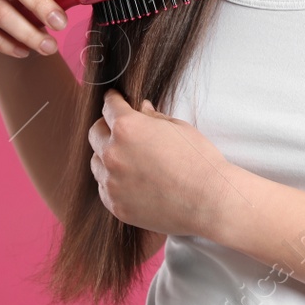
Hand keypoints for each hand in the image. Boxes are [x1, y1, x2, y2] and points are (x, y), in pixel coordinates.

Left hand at [88, 89, 239, 237]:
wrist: (209, 201)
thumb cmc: (199, 160)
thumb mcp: (178, 127)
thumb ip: (153, 117)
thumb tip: (142, 108)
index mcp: (127, 127)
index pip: (109, 106)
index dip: (113, 100)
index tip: (114, 99)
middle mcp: (113, 153)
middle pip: (95, 133)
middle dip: (106, 126)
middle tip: (120, 129)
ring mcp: (111, 182)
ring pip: (96, 162)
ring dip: (107, 155)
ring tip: (128, 158)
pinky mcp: (115, 205)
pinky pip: (104, 187)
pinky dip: (113, 181)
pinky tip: (131, 180)